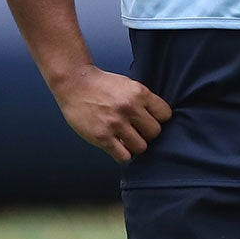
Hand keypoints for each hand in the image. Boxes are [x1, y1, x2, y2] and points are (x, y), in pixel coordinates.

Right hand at [51, 66, 171, 162]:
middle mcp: (129, 108)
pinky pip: (123, 156)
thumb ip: (144, 102)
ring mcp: (115, 123)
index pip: (165, 115)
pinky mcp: (101, 136)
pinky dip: (122, 154)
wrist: (74, 82)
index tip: (149, 120)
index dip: (158, 119)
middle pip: (155, 133)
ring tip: (126, 139)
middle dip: (147, 133)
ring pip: (141, 147)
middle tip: (136, 131)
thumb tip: (160, 121)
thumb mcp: (129, 85)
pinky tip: (117, 146)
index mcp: (139, 93)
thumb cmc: (102, 85)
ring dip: (134, 145)